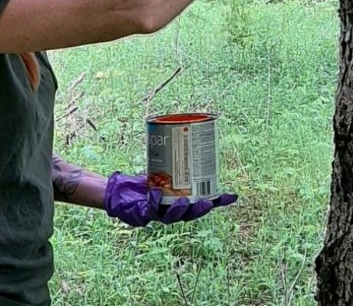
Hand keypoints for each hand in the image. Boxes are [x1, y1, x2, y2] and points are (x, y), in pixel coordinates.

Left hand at [103, 172, 236, 225]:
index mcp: (181, 203)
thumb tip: (194, 136)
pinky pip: (149, 209)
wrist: (121, 193)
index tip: (232, 196)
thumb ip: (177, 161)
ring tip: (184, 201)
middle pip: (190, 215)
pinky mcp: (142, 214)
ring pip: (171, 217)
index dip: (218, 202)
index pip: (202, 203)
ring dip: (179, 210)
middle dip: (200, 209)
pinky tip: (156, 193)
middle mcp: (171, 212)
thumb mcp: (164, 170)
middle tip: (208, 202)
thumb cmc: (146, 182)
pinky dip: (154, 201)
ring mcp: (157, 215)